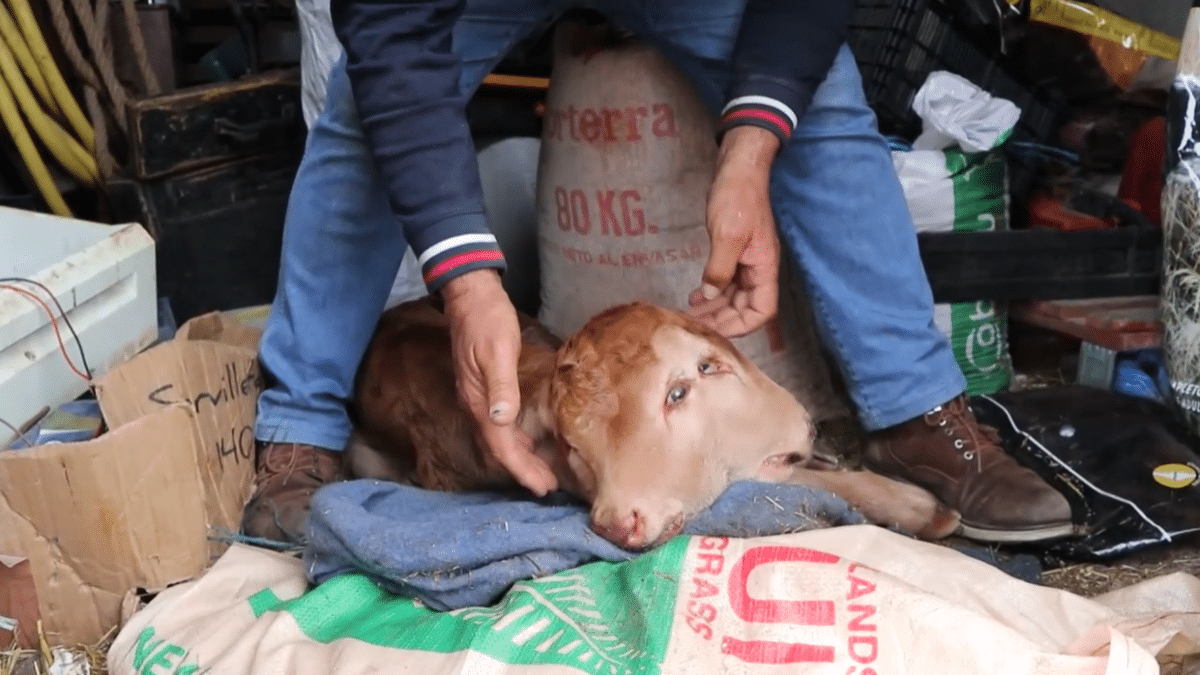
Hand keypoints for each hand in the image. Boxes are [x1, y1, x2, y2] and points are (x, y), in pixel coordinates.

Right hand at [441, 269, 558, 495]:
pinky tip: (528, 439)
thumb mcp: (498, 350)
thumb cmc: (487, 319)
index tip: (542, 487)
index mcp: (480, 400)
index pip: (501, 446)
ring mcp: (478, 397)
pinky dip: (515, 438)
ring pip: (499, 438)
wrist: (470, 295)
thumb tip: (502, 420)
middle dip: (522, 470)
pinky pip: (499, 424)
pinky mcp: (485, 388)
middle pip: (499, 448)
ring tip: (541, 472)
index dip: (521, 469)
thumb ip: (501, 385)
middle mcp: (477, 404)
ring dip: (520, 457)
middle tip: (547, 488)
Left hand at [687, 125, 781, 337]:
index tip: (716, 331)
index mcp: (764, 267)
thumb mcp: (726, 235)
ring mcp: (748, 260)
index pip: (762, 310)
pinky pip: (727, 281)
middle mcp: (759, 268)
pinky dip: (712, 290)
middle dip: (722, 319)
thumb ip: (719, 269)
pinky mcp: (736, 252)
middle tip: (695, 325)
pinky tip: (695, 295)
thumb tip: (709, 294)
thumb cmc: (737, 197)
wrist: (739, 169)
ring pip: (734, 296)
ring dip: (714, 307)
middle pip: (746, 307)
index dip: (742, 326)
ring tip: (691, 313)